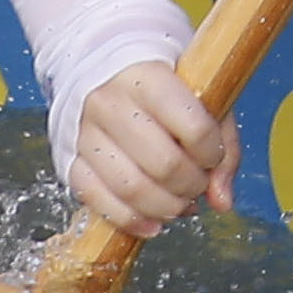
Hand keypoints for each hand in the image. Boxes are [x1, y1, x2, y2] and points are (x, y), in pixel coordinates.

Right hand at [65, 49, 221, 235]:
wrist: (105, 68)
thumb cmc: (165, 86)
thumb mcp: (204, 96)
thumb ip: (223, 145)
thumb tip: (223, 202)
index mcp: (149, 77)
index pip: (194, 127)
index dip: (213, 153)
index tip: (214, 158)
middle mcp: (111, 103)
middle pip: (163, 164)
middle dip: (191, 186)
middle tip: (199, 187)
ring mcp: (85, 133)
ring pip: (130, 188)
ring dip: (165, 208)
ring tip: (182, 205)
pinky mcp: (69, 159)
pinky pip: (96, 200)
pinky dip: (129, 220)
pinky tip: (153, 224)